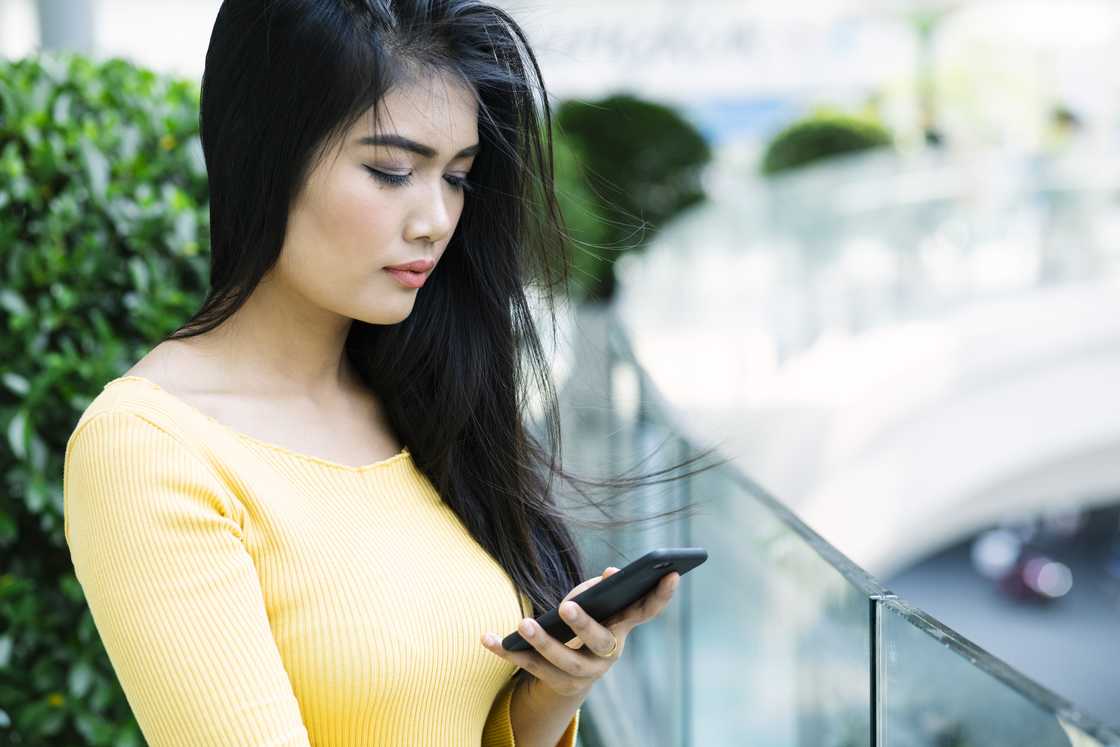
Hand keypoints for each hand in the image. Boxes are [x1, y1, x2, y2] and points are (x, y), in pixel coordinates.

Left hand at [480, 566, 680, 697]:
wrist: (568, 674)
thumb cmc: (585, 623)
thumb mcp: (595, 606)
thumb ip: (600, 590)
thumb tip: (610, 576)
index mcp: (622, 628)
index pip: (647, 611)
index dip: (662, 595)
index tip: (672, 572)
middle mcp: (608, 654)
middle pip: (600, 643)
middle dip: (584, 626)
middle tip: (565, 607)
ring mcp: (582, 673)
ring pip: (562, 663)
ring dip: (541, 643)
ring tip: (521, 624)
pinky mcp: (554, 682)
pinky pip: (527, 668)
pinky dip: (504, 652)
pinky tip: (484, 637)